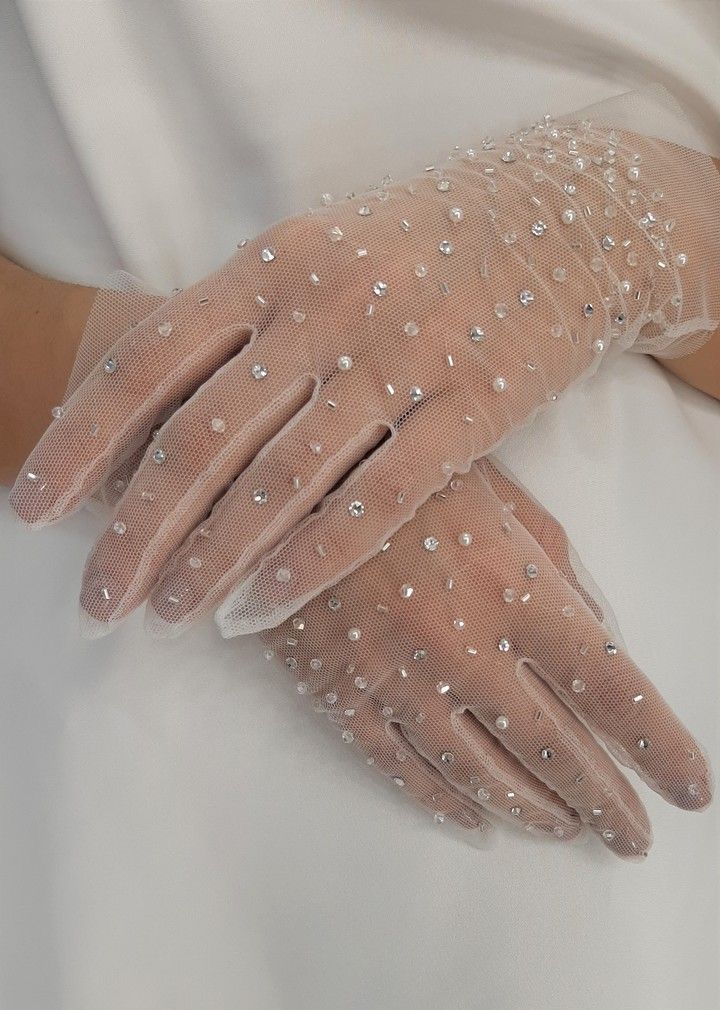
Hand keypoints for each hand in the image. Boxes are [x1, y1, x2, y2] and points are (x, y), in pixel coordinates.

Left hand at [10, 109, 719, 636]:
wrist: (563, 222)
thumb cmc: (419, 247)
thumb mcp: (316, 254)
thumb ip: (238, 321)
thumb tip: (150, 403)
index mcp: (268, 267)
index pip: (145, 363)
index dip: (77, 442)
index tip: (32, 510)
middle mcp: (320, 311)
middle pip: (198, 440)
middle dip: (132, 532)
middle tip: (93, 602)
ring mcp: (395, 360)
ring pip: (277, 482)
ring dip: (209, 561)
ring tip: (163, 616)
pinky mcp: (467, 410)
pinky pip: (374, 503)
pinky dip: (307, 564)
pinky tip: (259, 611)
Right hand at [259, 459, 710, 859]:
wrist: (281, 480)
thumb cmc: (402, 476)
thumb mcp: (498, 498)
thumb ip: (559, 567)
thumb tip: (605, 630)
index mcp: (519, 589)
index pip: (613, 688)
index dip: (661, 747)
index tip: (690, 789)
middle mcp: (469, 648)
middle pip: (558, 750)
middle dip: (607, 802)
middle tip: (635, 837)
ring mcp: (402, 681)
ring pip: (484, 774)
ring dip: (536, 811)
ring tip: (568, 829)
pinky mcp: (345, 698)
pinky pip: (405, 770)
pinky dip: (447, 804)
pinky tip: (477, 821)